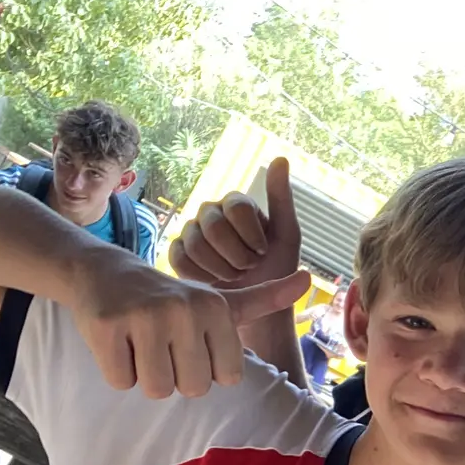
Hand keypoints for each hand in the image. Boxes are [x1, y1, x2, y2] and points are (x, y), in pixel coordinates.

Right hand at [69, 253, 313, 398]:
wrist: (104, 273)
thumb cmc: (170, 299)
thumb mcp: (220, 299)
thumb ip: (264, 299)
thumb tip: (308, 279)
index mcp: (217, 308)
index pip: (226, 379)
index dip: (206, 369)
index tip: (190, 342)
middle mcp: (185, 310)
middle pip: (193, 388)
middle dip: (176, 375)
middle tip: (162, 344)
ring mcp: (144, 317)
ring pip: (158, 389)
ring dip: (146, 375)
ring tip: (141, 343)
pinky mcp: (106, 327)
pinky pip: (122, 381)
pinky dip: (117, 370)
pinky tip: (117, 342)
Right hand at [169, 156, 300, 290]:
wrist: (258, 306)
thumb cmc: (275, 269)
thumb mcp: (286, 235)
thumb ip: (281, 198)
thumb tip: (280, 158)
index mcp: (237, 205)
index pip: (236, 207)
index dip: (251, 235)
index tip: (263, 252)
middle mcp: (212, 213)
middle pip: (214, 226)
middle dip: (237, 255)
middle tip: (249, 268)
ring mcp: (192, 232)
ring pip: (196, 244)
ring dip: (221, 268)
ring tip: (236, 277)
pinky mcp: (178, 254)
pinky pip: (180, 259)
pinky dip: (202, 275)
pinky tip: (216, 283)